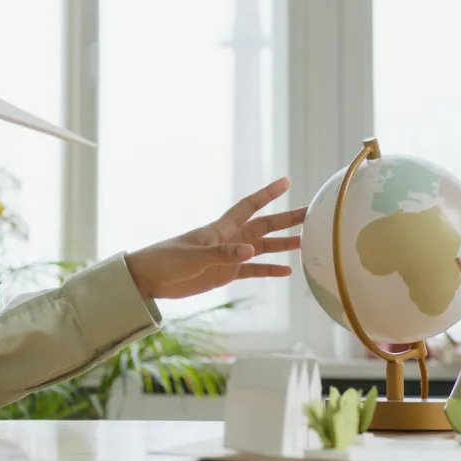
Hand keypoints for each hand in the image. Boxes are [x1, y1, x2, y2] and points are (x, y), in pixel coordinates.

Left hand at [125, 177, 305, 299]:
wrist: (150, 278)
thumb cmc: (168, 260)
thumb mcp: (194, 257)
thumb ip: (223, 254)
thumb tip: (251, 251)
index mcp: (221, 228)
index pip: (249, 205)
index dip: (268, 193)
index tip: (287, 182)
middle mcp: (230, 239)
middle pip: (263, 226)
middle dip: (286, 220)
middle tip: (310, 215)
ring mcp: (229, 256)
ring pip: (263, 248)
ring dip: (282, 245)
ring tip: (305, 242)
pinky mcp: (226, 273)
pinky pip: (253, 270)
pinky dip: (270, 270)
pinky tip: (287, 272)